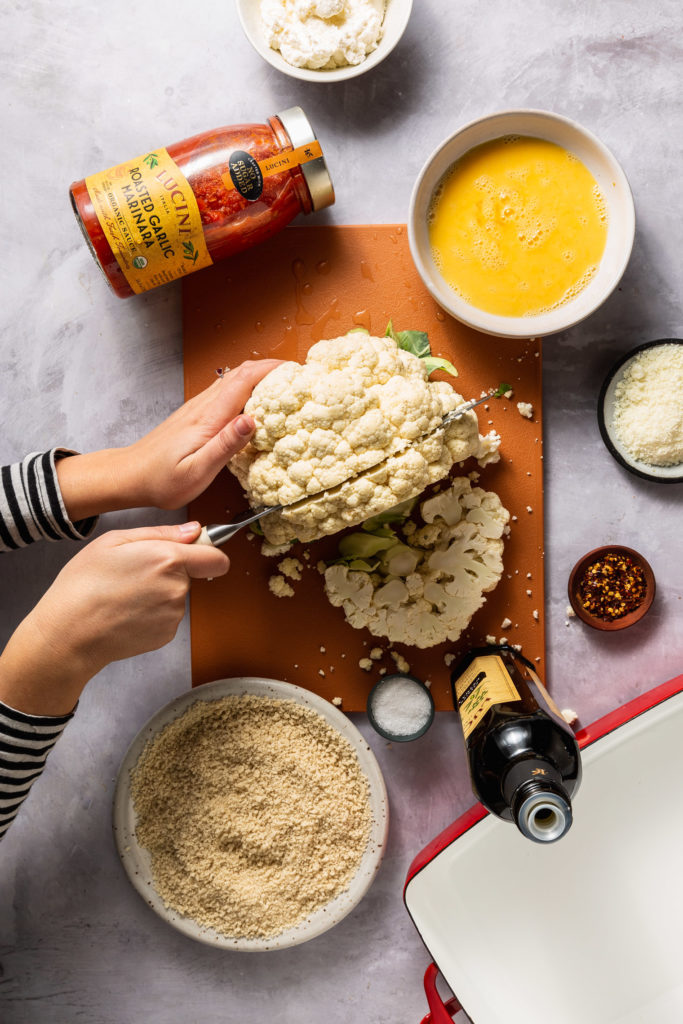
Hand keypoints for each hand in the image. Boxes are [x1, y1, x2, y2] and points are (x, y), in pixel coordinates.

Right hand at [0, 523, 226, 715]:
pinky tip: (127, 612)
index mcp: (168, 559)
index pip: (217, 558)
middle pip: (191, 575)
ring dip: (159, 593)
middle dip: (171, 571)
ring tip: (125, 594)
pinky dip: (152, 614)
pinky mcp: (166, 635)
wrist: (69, 632)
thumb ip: (162, 533)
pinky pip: (167, 616)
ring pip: (177, 595)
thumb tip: (195, 531)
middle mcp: (177, 588)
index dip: (208, 552)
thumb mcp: (114, 541)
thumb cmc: (84, 583)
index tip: (194, 551)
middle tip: (135, 572)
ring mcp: (173, 615)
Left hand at [56, 359, 280, 518]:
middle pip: (242, 372)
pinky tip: (257, 403)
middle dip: (273, 368)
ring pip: (234, 378)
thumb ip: (225, 446)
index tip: (298, 372)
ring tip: (286, 386)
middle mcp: (204, 405)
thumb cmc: (161, 480)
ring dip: (261, 375)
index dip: (273, 370)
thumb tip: (252, 420)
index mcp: (208, 417)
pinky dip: (247, 387)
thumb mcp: (197, 471)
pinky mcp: (196, 414)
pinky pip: (226, 391)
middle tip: (300, 377)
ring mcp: (199, 407)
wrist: (130, 476)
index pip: (245, 379)